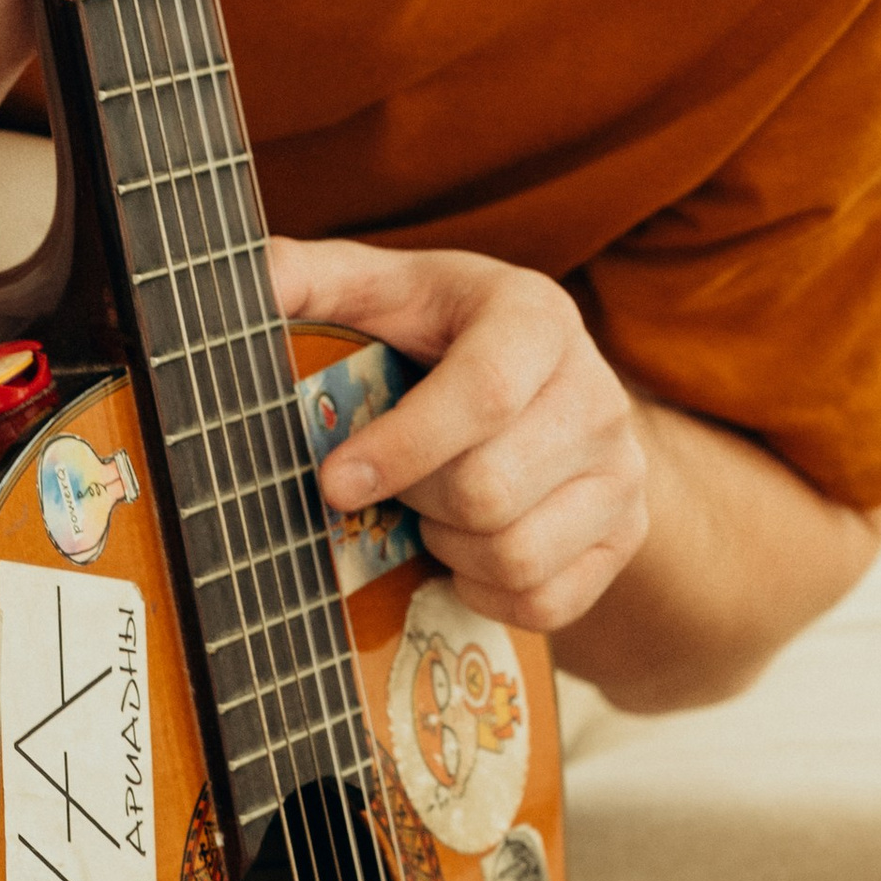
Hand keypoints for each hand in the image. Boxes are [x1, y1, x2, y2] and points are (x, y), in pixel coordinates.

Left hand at [271, 237, 649, 633]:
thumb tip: (254, 282)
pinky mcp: (627, 537)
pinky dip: (487, 591)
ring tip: (435, 509)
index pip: (482, 394)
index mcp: (537, 318)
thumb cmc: (444, 338)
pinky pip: (544, 603)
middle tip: (396, 481)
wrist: (546, 391)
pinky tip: (468, 549)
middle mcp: (598, 394)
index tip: (333, 481)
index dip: (399, 449)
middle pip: (489, 490)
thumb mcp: (383, 293)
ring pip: (516, 555)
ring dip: (450, 547)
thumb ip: (311, 277)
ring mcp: (622, 472)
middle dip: (417, 499)